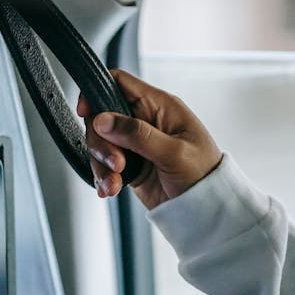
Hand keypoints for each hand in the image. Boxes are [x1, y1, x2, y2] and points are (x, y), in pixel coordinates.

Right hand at [76, 69, 221, 209]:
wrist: (208, 211)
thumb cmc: (204, 176)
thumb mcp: (173, 152)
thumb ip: (137, 134)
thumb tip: (103, 120)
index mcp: (160, 107)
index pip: (120, 83)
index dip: (97, 91)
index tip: (87, 113)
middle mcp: (146, 121)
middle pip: (103, 117)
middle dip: (101, 142)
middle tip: (116, 163)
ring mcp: (137, 144)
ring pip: (101, 144)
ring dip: (101, 164)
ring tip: (114, 183)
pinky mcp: (131, 165)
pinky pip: (105, 165)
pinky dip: (104, 178)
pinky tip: (110, 189)